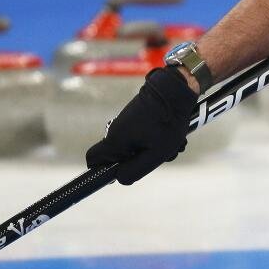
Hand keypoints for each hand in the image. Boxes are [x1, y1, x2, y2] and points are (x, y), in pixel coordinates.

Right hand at [85, 66, 197, 183]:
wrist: (175, 90)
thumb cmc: (167, 122)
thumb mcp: (155, 154)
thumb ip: (135, 170)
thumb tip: (119, 178)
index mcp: (114, 140)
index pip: (92, 160)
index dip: (103, 170)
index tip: (123, 170)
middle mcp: (116, 129)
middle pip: (121, 156)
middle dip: (140, 160)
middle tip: (159, 154)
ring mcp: (127, 121)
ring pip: (136, 146)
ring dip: (154, 149)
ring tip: (172, 142)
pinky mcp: (137, 116)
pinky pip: (144, 135)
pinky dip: (157, 138)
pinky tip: (172, 134)